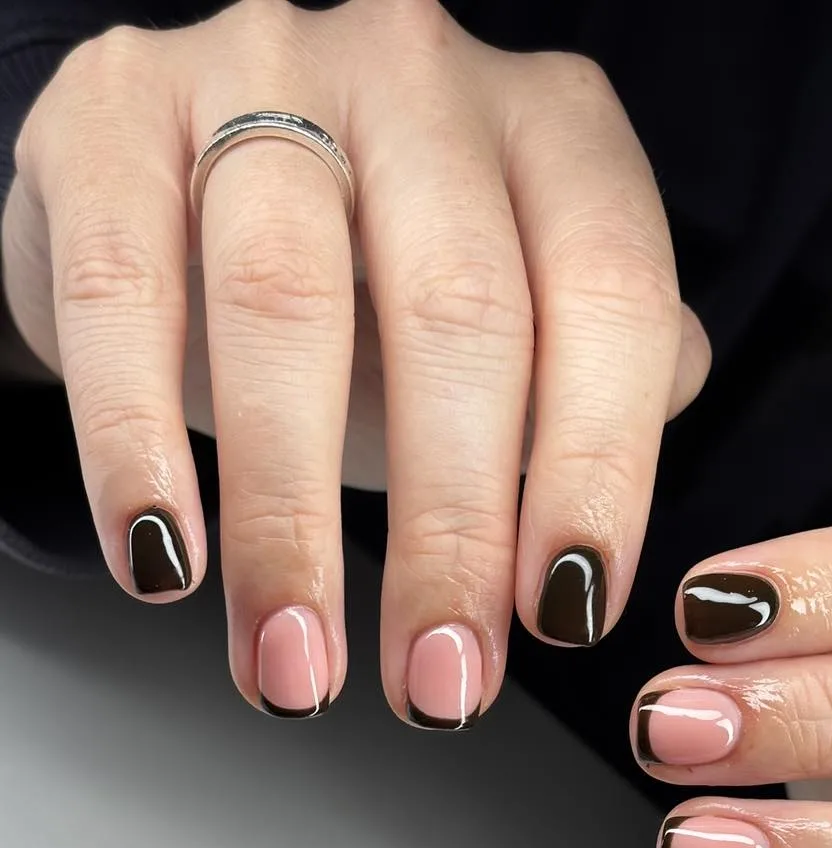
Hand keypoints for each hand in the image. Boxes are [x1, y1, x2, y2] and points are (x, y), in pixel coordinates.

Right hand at [1, 0, 708, 720]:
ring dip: (289, 525)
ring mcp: (260, 72)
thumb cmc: (377, 278)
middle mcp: (420, 80)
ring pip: (285, 308)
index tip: (565, 617)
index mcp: (554, 132)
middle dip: (448, 535)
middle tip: (439, 683)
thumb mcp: (516, 322)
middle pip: (457, 315)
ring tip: (295, 664)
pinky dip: (136, 447)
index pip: (610, 300)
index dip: (595, 470)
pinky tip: (164, 563)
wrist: (193, 171)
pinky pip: (123, 294)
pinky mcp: (115, 116)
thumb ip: (594, 391)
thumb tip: (609, 529)